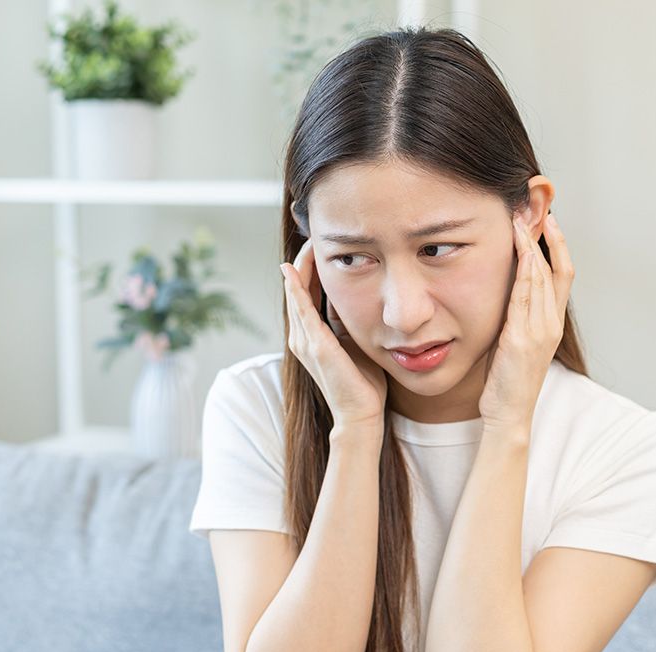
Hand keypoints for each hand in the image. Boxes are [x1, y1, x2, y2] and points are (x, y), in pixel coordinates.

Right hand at [280, 238, 387, 430]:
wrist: (361, 415)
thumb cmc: (363, 382)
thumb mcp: (356, 341)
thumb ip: (348, 320)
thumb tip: (355, 292)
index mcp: (312, 335)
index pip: (307, 292)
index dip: (311, 267)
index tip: (322, 243)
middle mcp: (302, 337)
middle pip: (298, 288)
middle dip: (304, 260)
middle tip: (312, 232)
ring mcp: (305, 342)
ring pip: (297, 295)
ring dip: (300, 267)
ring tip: (307, 241)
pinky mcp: (315, 346)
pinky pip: (301, 311)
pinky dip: (296, 289)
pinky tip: (292, 270)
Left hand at [478, 212, 574, 433]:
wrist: (509, 414)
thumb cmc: (507, 380)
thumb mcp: (515, 342)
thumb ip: (517, 316)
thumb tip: (505, 289)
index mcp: (552, 324)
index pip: (562, 275)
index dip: (558, 246)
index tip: (548, 220)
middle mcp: (551, 324)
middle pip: (556, 269)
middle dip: (546, 237)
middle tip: (534, 208)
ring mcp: (540, 331)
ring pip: (542, 278)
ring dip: (531, 246)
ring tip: (521, 219)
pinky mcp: (523, 339)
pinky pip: (526, 297)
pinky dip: (524, 271)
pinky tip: (519, 251)